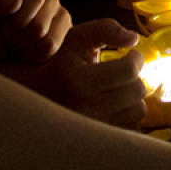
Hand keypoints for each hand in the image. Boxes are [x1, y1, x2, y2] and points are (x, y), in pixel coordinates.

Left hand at [0, 0, 71, 63]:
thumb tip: (17, 0)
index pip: (37, 0)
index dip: (16, 20)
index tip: (3, 27)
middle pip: (39, 27)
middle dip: (18, 39)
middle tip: (9, 38)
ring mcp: (61, 17)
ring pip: (48, 42)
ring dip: (25, 49)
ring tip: (17, 44)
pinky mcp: (64, 35)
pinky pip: (52, 52)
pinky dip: (34, 56)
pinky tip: (26, 51)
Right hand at [31, 19, 145, 128]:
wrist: (32, 98)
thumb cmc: (58, 64)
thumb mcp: (75, 39)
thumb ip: (105, 29)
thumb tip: (134, 38)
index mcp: (78, 79)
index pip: (128, 70)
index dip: (136, 59)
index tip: (131, 55)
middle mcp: (85, 106)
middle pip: (136, 90)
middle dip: (135, 77)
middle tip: (125, 71)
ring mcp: (91, 128)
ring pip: (138, 111)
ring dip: (134, 97)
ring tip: (119, 89)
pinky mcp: (96, 141)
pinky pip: (131, 128)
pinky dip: (128, 115)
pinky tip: (115, 106)